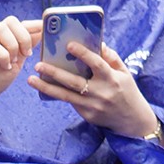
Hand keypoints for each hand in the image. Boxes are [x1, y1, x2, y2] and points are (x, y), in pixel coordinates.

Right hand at [0, 17, 39, 97]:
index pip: (23, 23)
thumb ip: (28, 45)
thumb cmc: (1, 76)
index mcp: (7, 36)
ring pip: (2, 28)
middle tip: (26, 54)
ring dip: (13, 46)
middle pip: (11, 20)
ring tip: (13, 61)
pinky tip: (5, 66)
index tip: (47, 32)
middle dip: (23, 37)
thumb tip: (43, 32)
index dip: (36, 25)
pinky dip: (4, 57)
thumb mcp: (19, 59)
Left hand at [31, 41, 159, 139]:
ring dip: (46, 87)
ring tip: (31, 79)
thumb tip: (98, 44)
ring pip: (65, 95)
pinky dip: (57, 94)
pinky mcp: (87, 115)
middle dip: (55, 72)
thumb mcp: (125, 73)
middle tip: (39, 65)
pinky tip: (44, 88)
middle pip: (74, 81)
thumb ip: (112, 59)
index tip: (69, 45)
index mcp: (112, 79)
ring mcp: (92, 105)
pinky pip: (70, 102)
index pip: (97, 64)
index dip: (83, 54)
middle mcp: (101, 92)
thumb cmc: (127, 91)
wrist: (132, 119)